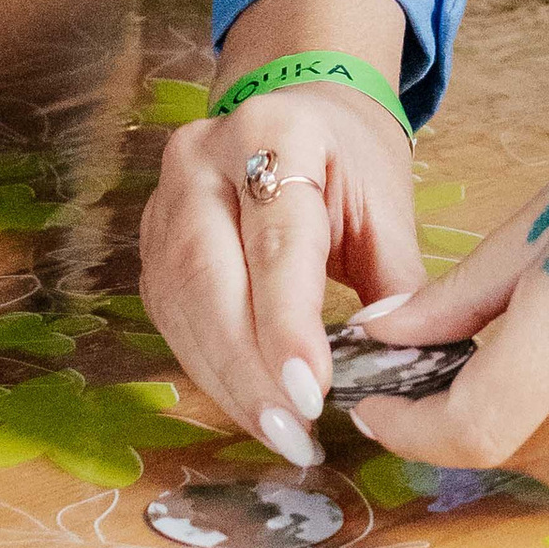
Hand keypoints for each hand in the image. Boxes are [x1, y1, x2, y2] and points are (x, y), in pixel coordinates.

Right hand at [139, 82, 421, 457]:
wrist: (298, 114)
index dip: (288, 323)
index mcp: (274, 129)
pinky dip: (211, 371)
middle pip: (209, 276)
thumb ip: (395, 282)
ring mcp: (165, 200)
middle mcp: (202, 157)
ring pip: (181, 306)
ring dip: (228, 382)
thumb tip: (396, 359)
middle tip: (295, 432)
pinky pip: (172, 319)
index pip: (275, 239)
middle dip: (249, 368)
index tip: (314, 392)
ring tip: (280, 433)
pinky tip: (250, 406)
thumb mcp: (386, 205)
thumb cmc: (349, 161)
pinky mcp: (152, 245)